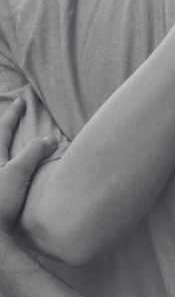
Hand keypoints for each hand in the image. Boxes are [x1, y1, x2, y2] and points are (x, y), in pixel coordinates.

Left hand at [0, 99, 57, 235]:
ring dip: (7, 148)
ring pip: (2, 159)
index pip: (3, 129)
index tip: (22, 101)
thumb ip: (33, 152)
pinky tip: (15, 172)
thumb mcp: (18, 172)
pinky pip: (5, 174)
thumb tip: (49, 139)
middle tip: (13, 118)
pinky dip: (10, 166)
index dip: (14, 114)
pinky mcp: (0, 194)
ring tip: (12, 143)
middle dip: (5, 129)